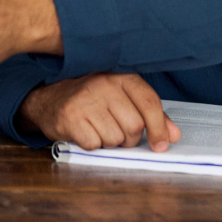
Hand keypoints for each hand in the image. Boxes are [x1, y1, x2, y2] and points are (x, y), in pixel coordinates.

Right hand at [17, 73, 180, 151]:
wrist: (48, 98)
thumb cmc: (90, 100)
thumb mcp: (121, 98)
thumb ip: (150, 114)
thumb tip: (173, 135)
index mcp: (120, 76)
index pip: (149, 103)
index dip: (159, 128)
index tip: (161, 145)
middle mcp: (103, 84)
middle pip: (135, 126)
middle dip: (129, 138)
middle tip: (116, 132)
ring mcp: (85, 100)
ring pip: (116, 138)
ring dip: (110, 142)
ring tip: (98, 128)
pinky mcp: (70, 117)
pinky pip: (95, 144)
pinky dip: (93, 145)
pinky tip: (85, 132)